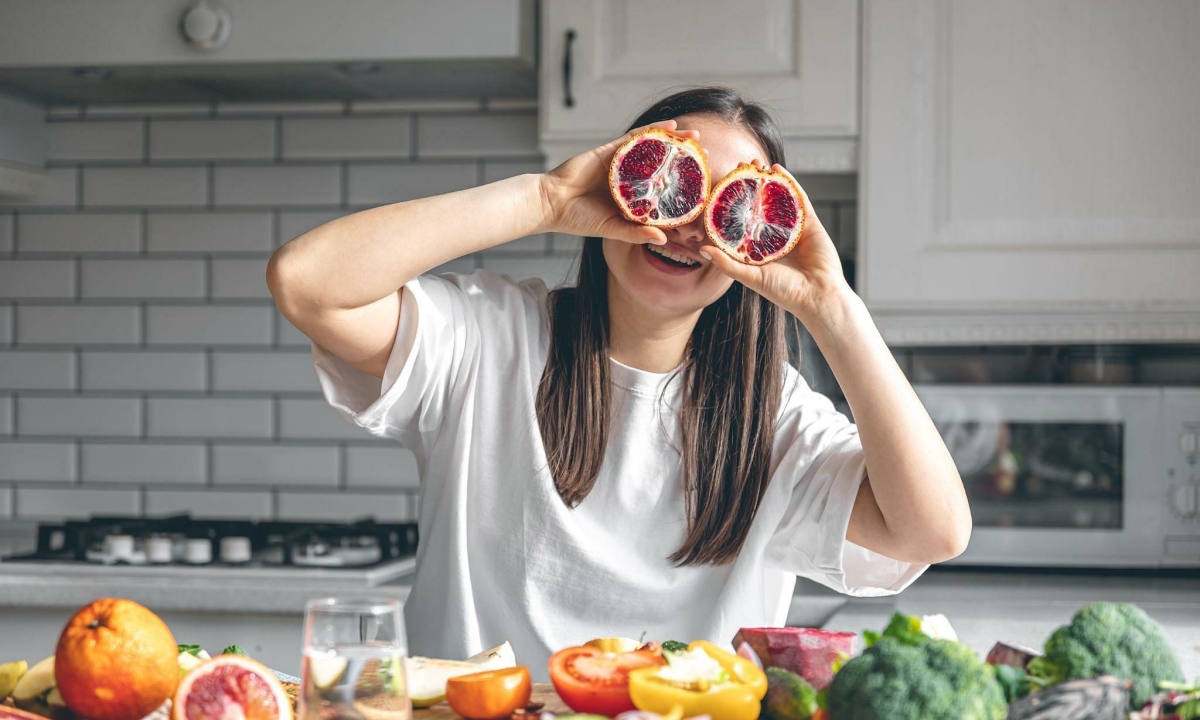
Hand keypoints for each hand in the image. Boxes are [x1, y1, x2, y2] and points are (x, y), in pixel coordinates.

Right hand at [538, 120, 699, 244]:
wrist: (551, 204)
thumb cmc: (578, 219)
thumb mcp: (612, 229)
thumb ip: (636, 232)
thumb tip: (663, 239)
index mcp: (632, 197)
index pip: (663, 190)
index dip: (684, 187)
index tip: (705, 187)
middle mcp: (630, 177)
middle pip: (663, 165)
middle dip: (685, 160)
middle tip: (708, 157)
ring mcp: (621, 162)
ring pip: (653, 148)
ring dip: (675, 140)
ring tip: (696, 135)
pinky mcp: (610, 150)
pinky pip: (635, 137)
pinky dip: (653, 131)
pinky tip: (670, 126)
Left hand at [700, 164, 854, 325]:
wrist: (818, 295)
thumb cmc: (784, 292)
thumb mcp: (750, 276)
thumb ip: (727, 263)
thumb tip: (702, 249)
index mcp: (758, 248)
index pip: (741, 220)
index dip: (731, 203)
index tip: (720, 185)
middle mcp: (773, 235)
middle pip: (759, 204)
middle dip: (748, 185)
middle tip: (737, 166)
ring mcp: (792, 227)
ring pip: (778, 198)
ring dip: (767, 179)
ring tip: (755, 163)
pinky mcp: (809, 222)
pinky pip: (798, 198)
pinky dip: (789, 182)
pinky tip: (778, 169)